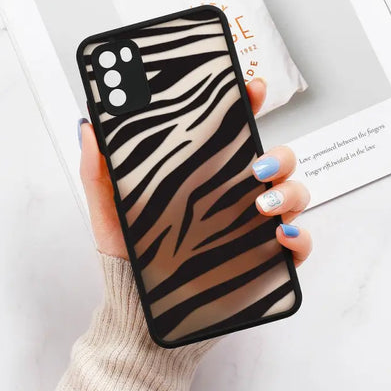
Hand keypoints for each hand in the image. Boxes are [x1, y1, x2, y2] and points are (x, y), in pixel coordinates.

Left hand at [79, 78, 311, 265]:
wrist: (139, 303)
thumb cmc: (127, 252)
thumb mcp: (108, 207)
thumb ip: (98, 168)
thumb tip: (89, 125)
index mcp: (205, 177)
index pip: (234, 135)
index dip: (249, 107)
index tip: (253, 87)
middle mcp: (234, 197)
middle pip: (276, 162)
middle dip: (279, 155)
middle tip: (255, 165)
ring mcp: (253, 227)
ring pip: (293, 195)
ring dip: (289, 193)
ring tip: (262, 204)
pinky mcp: (264, 260)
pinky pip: (298, 244)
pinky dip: (301, 237)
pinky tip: (283, 236)